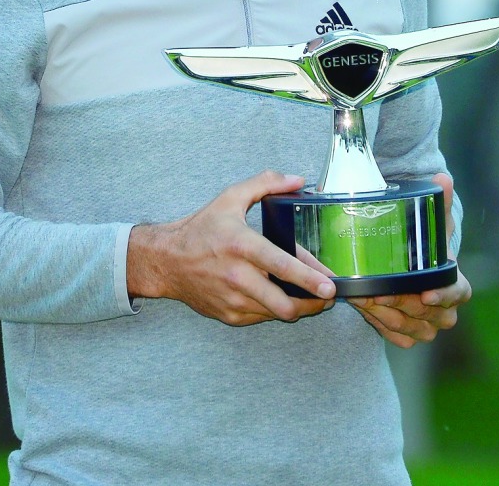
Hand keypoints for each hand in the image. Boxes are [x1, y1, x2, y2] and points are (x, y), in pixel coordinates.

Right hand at [127, 170, 336, 326]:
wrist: (167, 261)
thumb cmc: (200, 230)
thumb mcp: (230, 198)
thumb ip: (265, 184)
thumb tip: (298, 180)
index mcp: (241, 245)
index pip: (281, 266)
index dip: (309, 278)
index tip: (330, 284)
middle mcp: (237, 276)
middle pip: (285, 303)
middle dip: (314, 303)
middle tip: (329, 295)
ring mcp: (233, 300)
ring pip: (276, 314)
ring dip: (298, 307)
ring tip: (311, 296)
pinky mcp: (229, 315)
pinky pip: (262, 318)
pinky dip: (275, 310)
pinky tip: (279, 297)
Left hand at [347, 172, 471, 348]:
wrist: (409, 274)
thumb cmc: (425, 249)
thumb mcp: (432, 227)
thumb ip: (437, 203)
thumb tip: (442, 177)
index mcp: (456, 285)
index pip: (457, 294)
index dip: (443, 295)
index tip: (425, 292)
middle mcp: (445, 311)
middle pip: (424, 311)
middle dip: (397, 300)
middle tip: (373, 290)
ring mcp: (428, 327)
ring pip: (406, 325)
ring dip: (382, 312)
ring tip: (361, 295)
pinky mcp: (409, 337)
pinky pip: (395, 335)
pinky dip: (379, 323)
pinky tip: (364, 307)